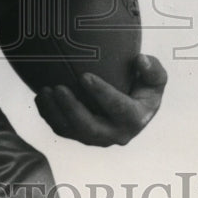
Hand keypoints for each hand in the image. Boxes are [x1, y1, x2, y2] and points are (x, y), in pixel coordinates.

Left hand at [34, 54, 167, 146]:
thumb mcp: (155, 79)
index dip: (101, 93)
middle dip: (72, 109)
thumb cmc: (142, 86)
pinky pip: (61, 129)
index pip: (119, 109)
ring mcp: (95, 138)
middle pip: (90, 128)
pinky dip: (49, 115)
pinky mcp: (79, 136)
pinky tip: (41, 96)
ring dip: (55, 113)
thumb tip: (140, 60)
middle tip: (58, 88)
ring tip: (45, 90)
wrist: (129, 104)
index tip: (85, 76)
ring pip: (71, 131)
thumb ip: (153, 70)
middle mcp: (114, 135)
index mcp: (135, 120)